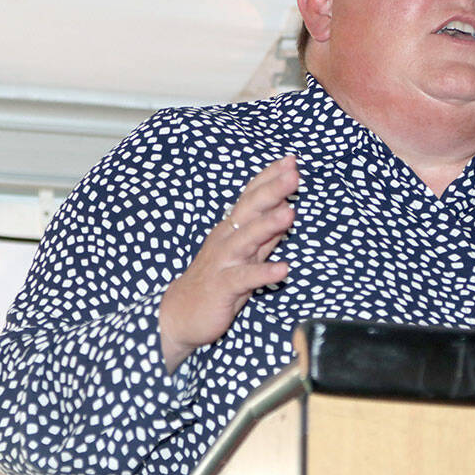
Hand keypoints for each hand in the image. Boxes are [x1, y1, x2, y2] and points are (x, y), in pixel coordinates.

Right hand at [158, 156, 296, 370]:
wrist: (181, 314)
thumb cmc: (218, 279)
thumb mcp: (245, 254)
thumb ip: (265, 234)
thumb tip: (287, 209)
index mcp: (232, 228)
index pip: (252, 197)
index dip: (269, 178)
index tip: (291, 160)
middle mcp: (227, 239)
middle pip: (250, 210)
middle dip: (272, 190)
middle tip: (293, 175)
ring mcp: (224, 261)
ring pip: (246, 238)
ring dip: (268, 225)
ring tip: (291, 212)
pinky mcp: (223, 287)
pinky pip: (244, 278)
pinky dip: (263, 273)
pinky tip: (283, 269)